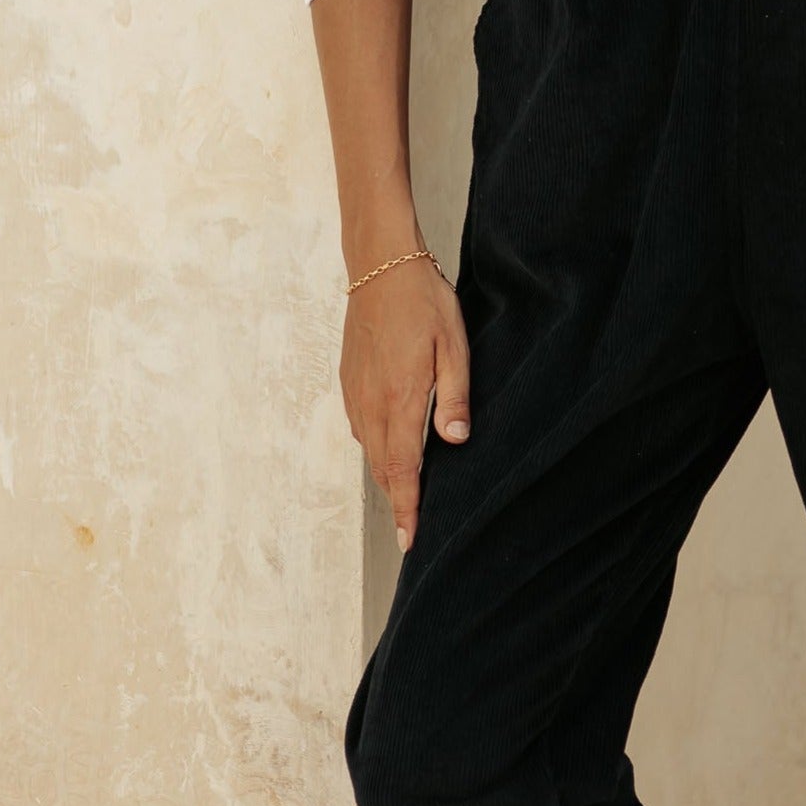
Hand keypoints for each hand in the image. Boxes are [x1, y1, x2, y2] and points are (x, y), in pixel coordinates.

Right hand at [340, 253, 471, 550]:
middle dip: (397, 502)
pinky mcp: (349, 381)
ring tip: (404, 500)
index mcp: (401, 398)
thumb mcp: (454, 346)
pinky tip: (388, 451)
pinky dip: (375, 449)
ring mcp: (356, 392)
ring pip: (370, 450)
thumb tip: (457, 441)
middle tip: (410, 532)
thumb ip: (455, 397)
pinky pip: (361, 428)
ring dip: (386, 477)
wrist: (380, 265)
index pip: (402, 468)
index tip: (409, 539)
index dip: (407, 508)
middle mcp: (372, 402)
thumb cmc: (423, 301)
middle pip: (382, 468)